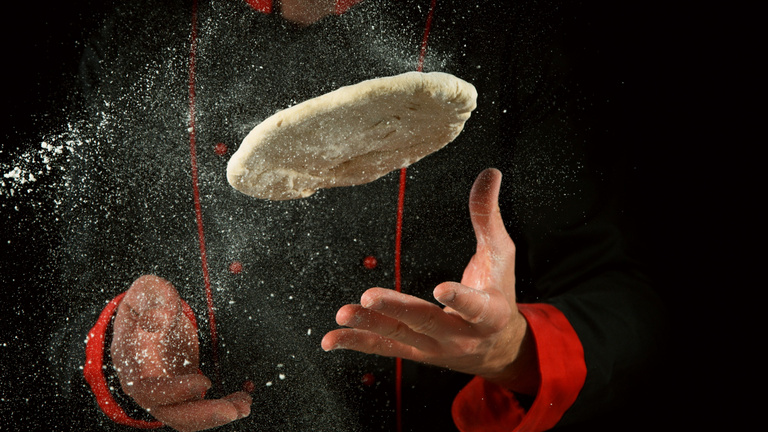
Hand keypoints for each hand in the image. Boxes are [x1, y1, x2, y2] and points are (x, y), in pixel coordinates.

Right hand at [111, 275, 251, 431]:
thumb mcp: (147, 292)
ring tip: (245, 405)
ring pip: (188, 417)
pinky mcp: (181, 393)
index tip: (204, 384)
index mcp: (133, 363)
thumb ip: (152, 300)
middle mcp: (146, 386)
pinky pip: (199, 409)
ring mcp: (164, 393)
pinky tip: (243, 399)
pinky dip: (221, 407)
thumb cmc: (147, 303)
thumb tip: (158, 317)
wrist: (146, 316)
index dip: (176, 390)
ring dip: (216, 416)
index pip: (149, 388)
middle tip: (234, 411)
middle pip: (170, 413)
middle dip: (203, 415)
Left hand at [321, 168, 539, 394]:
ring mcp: (435, 347)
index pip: (476, 307)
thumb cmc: (497, 289)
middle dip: (397, 309)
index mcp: (491, 313)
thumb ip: (489, 216)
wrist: (497, 346)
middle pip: (426, 321)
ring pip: (399, 336)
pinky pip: (384, 347)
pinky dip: (356, 342)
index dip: (460, 299)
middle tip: (369, 296)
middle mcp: (461, 336)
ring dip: (369, 325)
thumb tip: (489, 172)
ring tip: (343, 314)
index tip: (441, 288)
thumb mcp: (500, 253)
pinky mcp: (415, 352)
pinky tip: (331, 338)